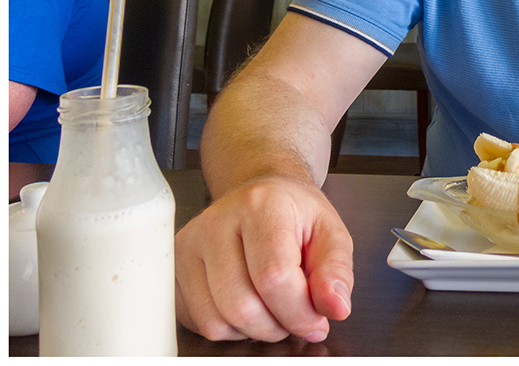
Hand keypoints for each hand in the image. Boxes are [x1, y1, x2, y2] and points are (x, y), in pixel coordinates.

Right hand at [174, 175, 353, 342]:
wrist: (262, 196)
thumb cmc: (295, 214)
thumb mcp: (331, 233)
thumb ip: (336, 272)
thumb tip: (335, 308)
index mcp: (261, 206)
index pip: (274, 277)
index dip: (299, 312)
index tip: (316, 320)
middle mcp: (217, 222)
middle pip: (241, 305)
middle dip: (276, 326)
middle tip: (294, 315)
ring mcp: (189, 245)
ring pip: (216, 321)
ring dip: (252, 330)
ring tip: (272, 306)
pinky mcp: (174, 267)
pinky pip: (198, 322)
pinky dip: (228, 327)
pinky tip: (247, 302)